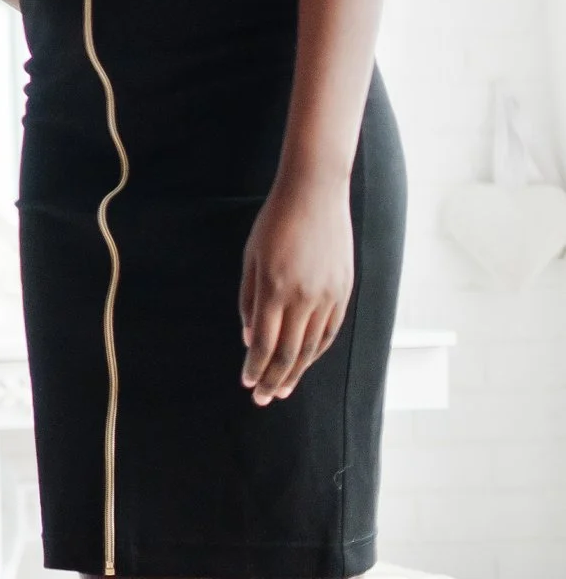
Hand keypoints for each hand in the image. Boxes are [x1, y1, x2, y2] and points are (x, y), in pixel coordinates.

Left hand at [238, 171, 353, 404]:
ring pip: (312, 347)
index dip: (255, 367)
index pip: (264, 342)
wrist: (316, 194)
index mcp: (276, 288)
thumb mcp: (251, 257)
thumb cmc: (275, 223)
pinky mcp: (345, 291)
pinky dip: (317, 351)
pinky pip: (331, 331)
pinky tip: (305, 362)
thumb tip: (249, 339)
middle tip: (263, 399)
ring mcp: (329, 296)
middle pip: (289, 352)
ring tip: (283, 389)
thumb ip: (249, 300)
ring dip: (297, 371)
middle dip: (274, 379)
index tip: (247, 383)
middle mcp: (304, 297)